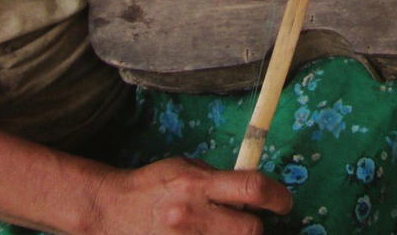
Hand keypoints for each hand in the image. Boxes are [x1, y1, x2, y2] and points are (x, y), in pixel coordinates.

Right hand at [86, 157, 291, 234]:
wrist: (112, 211)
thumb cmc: (153, 185)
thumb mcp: (185, 167)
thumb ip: (218, 178)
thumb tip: (252, 189)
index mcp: (196, 184)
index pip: (251, 188)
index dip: (277, 196)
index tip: (283, 202)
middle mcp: (192, 215)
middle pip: (250, 229)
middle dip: (255, 225)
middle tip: (248, 220)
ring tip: (224, 229)